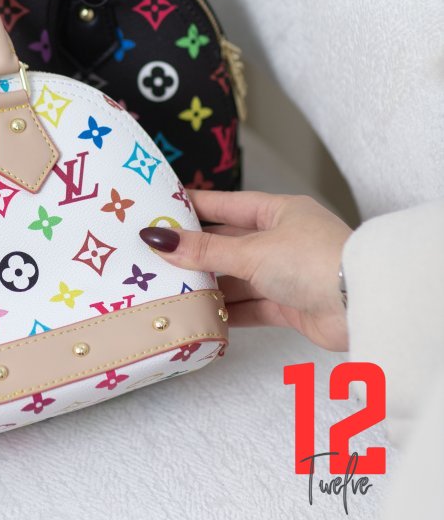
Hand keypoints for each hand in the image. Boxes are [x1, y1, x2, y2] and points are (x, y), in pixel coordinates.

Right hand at [139, 191, 351, 350]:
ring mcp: (285, 273)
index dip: (193, 207)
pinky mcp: (290, 305)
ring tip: (171, 288)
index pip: (225, 205)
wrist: (362, 306)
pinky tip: (202, 314)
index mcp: (277, 211)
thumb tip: (158, 239)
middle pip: (228, 244)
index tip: (159, 209)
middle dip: (196, 252)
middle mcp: (281, 239)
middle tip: (156, 256)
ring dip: (210, 285)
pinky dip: (229, 311)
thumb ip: (204, 250)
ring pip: (237, 277)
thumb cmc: (311, 261)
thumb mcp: (251, 251)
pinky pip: (251, 306)